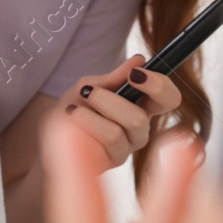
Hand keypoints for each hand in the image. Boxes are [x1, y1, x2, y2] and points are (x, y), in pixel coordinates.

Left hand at [57, 54, 182, 175]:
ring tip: (74, 109)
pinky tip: (72, 121)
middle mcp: (140, 130)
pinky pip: (101, 143)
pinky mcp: (110, 163)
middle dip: (109, 101)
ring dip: (90, 114)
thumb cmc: (76, 106)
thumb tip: (140, 60)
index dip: (159, 86)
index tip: (135, 75)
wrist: (53, 130)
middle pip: (140, 119)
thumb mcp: (91, 85)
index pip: (169, 98)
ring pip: (117, 132)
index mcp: (143, 106)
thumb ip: (115, 77)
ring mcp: (126, 149)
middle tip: (88, 90)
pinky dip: (83, 125)